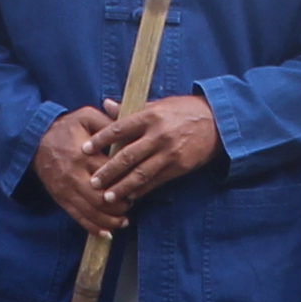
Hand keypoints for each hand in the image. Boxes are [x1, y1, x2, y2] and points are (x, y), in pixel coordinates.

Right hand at [33, 105, 129, 234]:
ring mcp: (66, 190)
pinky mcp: (61, 198)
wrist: (36, 140)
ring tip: (124, 221)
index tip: (136, 182)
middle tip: (132, 203)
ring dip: (109, 220)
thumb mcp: (86, 116)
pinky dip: (93, 228)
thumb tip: (131, 131)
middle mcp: (74, 175)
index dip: (125, 181)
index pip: (109, 173)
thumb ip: (108, 122)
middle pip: (100, 198)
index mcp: (83, 155)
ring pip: (90, 212)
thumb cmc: (67, 127)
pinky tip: (107, 233)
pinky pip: (78, 217)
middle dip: (119, 205)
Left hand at [98, 94, 221, 210]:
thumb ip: (130, 109)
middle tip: (92, 182)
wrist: (216, 123)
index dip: (100, 140)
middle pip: (127, 156)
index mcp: (150, 116)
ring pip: (141, 174)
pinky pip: (156, 181)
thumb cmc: (183, 111)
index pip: (119, 129)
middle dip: (108, 171)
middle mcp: (158, 135)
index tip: (84, 149)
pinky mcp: (178, 167)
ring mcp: (169, 153)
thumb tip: (105, 104)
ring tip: (107, 197)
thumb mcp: (157, 105)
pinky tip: (129, 197)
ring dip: (122, 187)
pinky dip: (141, 190)